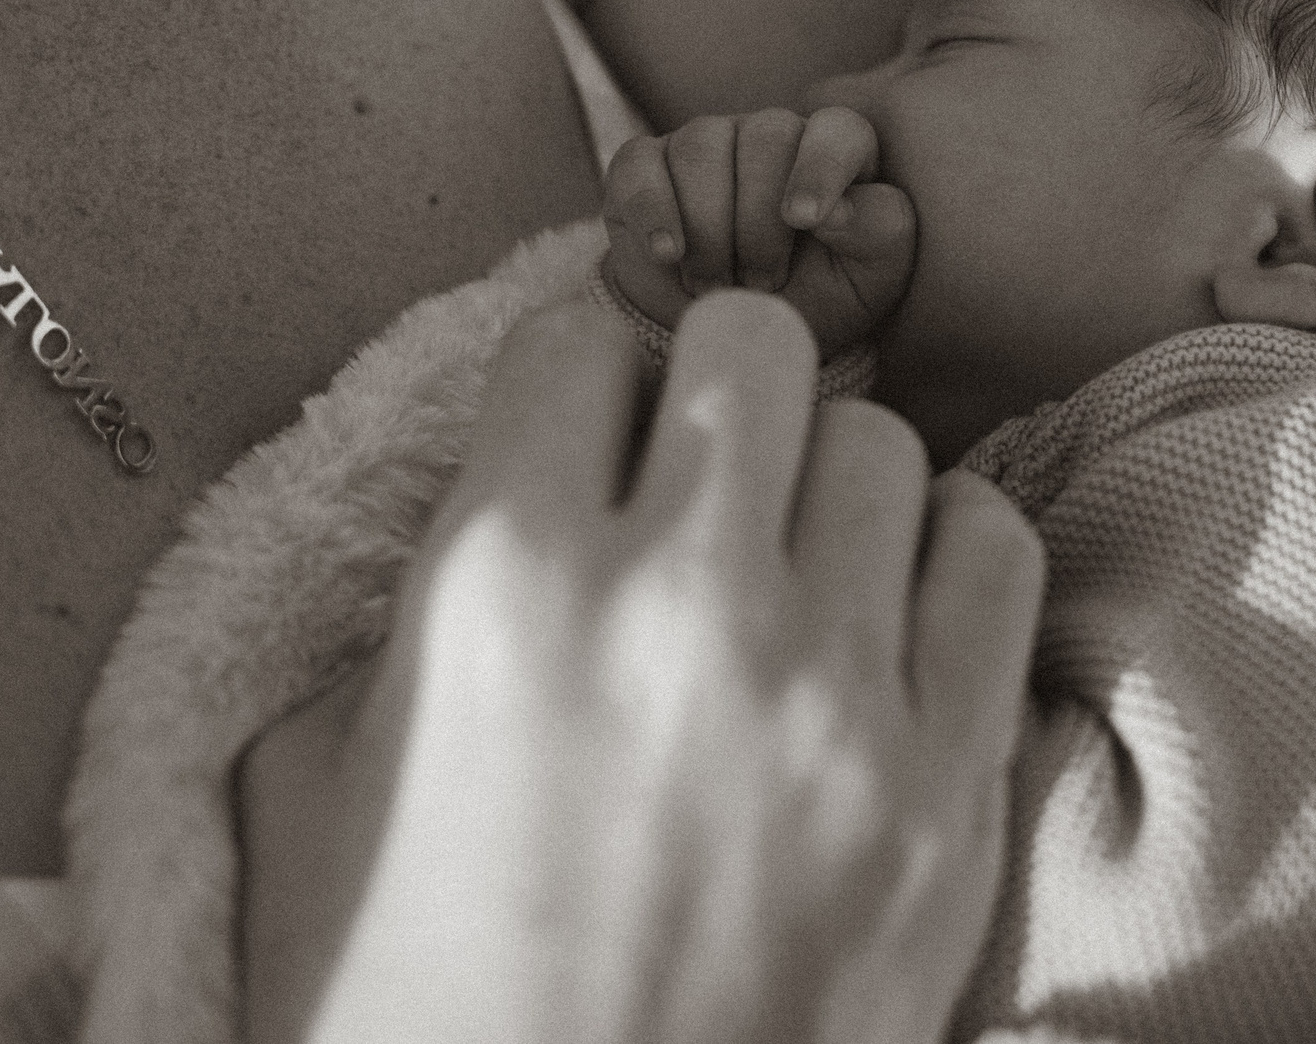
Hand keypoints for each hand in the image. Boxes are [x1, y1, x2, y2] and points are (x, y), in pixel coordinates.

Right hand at [238, 293, 1043, 1043]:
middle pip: (751, 339)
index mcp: (501, 588)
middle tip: (696, 476)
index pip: (570, 340)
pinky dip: (944, 560)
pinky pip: (996, 552)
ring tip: (792, 572)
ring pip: (882, 438)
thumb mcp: (319, 791)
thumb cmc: (409, 1010)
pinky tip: (889, 623)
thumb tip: (515, 500)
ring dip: (825, 486)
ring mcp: (835, 692)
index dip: (572, 390)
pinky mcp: (951, 781)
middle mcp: (680, 608)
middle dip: (711, 391)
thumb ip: (416, 612)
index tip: (584, 441)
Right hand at [603, 106, 915, 358]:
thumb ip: (879, 233)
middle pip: (765, 137)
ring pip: (702, 148)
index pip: (837, 129)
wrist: (732, 338)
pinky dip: (653, 211)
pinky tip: (668, 254)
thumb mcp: (868, 280)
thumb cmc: (814, 300)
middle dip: (760, 221)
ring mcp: (703, 145)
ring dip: (710, 228)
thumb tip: (839, 207)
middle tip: (762, 282)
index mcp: (834, 152)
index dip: (820, 168)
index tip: (804, 220)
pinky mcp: (643, 167)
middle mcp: (768, 135)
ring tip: (718, 284)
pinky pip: (640, 167)